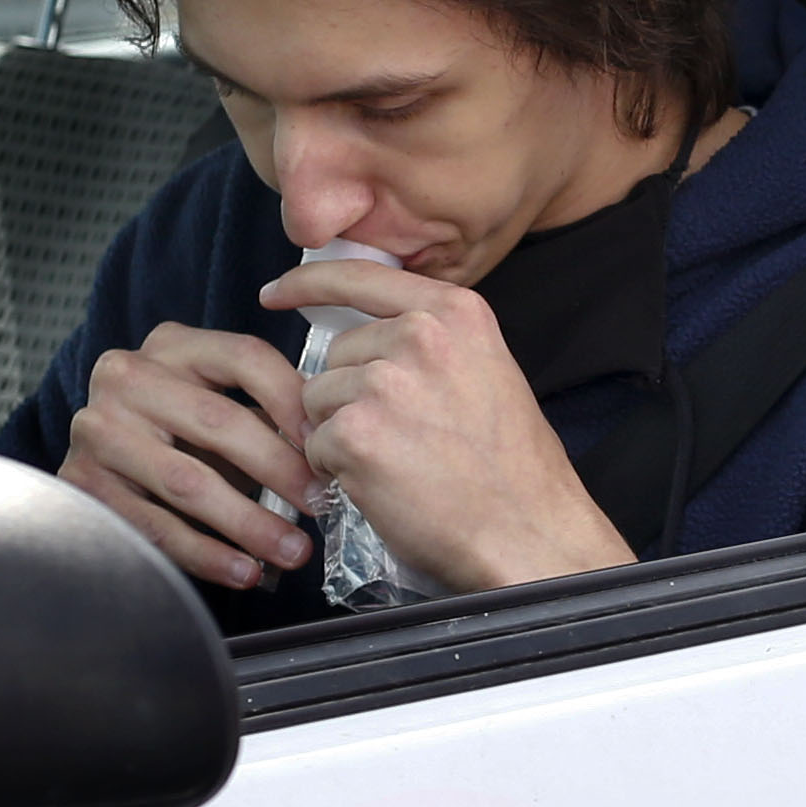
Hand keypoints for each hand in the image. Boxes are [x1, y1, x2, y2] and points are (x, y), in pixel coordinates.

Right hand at [61, 322, 320, 593]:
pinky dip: (206, 554)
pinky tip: (244, 570)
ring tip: (293, 550)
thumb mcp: (220, 405)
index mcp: (172, 345)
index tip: (328, 442)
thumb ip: (267, 413)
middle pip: (218, 421)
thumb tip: (331, 448)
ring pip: (187, 481)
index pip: (244, 358)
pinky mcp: (81, 482)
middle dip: (279, 469)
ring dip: (249, 523)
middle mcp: (127, 377)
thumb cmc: (180, 431)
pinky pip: (154, 525)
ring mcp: (98, 429)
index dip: (292, 400)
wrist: (103, 458)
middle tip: (320, 504)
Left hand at [268, 258, 634, 591]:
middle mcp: (418, 337)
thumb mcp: (491, 373)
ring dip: (339, 433)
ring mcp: (383, 383)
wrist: (525, 530)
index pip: (363, 276)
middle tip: (399, 437)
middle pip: (336, 354)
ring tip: (395, 463)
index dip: (311, 282)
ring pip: (318, 400)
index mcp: (457, 314)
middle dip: (349, 393)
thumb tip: (369, 346)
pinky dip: (335, 471)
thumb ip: (435, 346)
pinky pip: (314, 445)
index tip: (280, 290)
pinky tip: (383, 485)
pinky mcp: (354, 433)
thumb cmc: (514, 468)